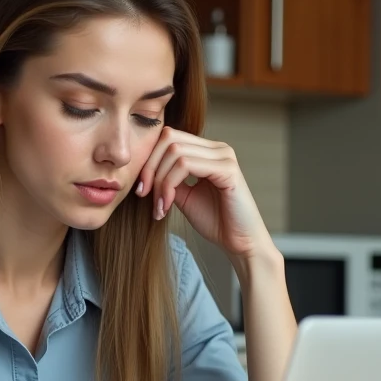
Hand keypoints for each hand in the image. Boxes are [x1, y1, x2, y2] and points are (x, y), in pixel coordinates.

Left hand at [135, 127, 269, 258]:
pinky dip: (169, 185)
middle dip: (150, 168)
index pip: (169, 137)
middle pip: (169, 139)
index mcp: (208, 151)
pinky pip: (186, 165)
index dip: (149, 160)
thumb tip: (146, 170)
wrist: (239, 243)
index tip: (141, 189)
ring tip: (159, 207)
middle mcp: (218, 148)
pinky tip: (167, 206)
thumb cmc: (216, 221)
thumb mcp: (183, 196)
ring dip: (160, 181)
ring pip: (175, 152)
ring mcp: (224, 156)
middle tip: (143, 194)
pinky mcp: (227, 170)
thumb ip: (169, 178)